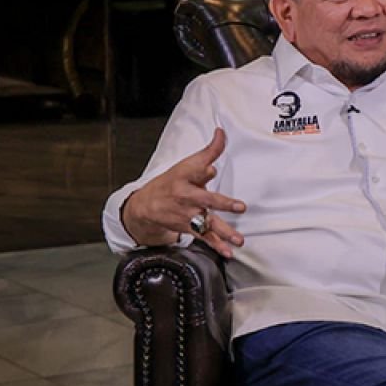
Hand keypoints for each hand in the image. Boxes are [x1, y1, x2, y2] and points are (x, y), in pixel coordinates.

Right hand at [122, 128, 245, 258]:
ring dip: (224, 231)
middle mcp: (186, 196)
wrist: (146, 205)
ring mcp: (187, 213)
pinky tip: (227, 252)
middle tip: (239, 206)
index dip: (203, 170)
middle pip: (205, 199)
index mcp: (185, 177)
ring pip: (207, 223)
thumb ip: (209, 151)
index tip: (211, 169)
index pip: (195, 170)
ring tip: (238, 239)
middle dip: (222, 203)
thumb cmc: (172, 182)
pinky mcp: (188, 227)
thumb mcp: (188, 164)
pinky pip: (204, 237)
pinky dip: (217, 246)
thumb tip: (221, 133)